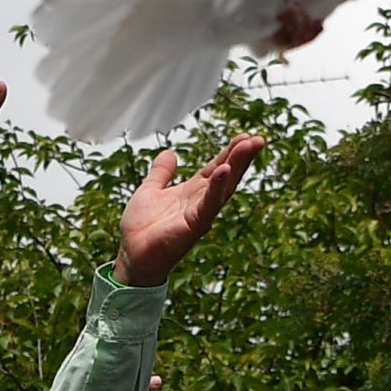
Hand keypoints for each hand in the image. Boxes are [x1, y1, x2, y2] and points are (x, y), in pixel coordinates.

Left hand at [113, 135, 263, 286]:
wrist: (132, 255)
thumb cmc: (142, 228)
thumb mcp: (150, 190)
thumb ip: (161, 173)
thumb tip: (169, 152)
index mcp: (192, 192)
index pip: (216, 167)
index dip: (229, 151)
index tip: (245, 136)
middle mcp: (200, 201)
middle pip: (226, 174)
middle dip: (242, 156)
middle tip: (257, 139)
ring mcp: (200, 213)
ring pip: (224, 186)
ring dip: (236, 166)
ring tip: (248, 146)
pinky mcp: (194, 225)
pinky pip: (208, 204)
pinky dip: (217, 187)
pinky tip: (224, 170)